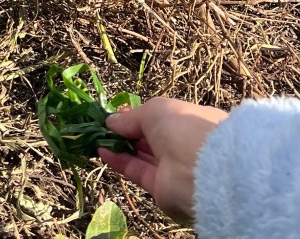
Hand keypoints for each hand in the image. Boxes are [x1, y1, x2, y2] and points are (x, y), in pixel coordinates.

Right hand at [97, 97, 228, 221]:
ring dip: (120, 146)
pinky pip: (137, 171)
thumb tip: (111, 121)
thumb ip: (131, 117)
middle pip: (151, 138)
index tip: (118, 113)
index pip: (162, 118)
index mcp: (191, 121)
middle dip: (127, 131)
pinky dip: (120, 161)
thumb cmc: (183, 127)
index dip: (140, 115)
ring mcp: (174, 168)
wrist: (202, 171)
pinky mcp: (162, 189)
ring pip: (142, 156)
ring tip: (97, 137)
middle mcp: (184, 145)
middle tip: (103, 125)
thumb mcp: (154, 110)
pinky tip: (102, 150)